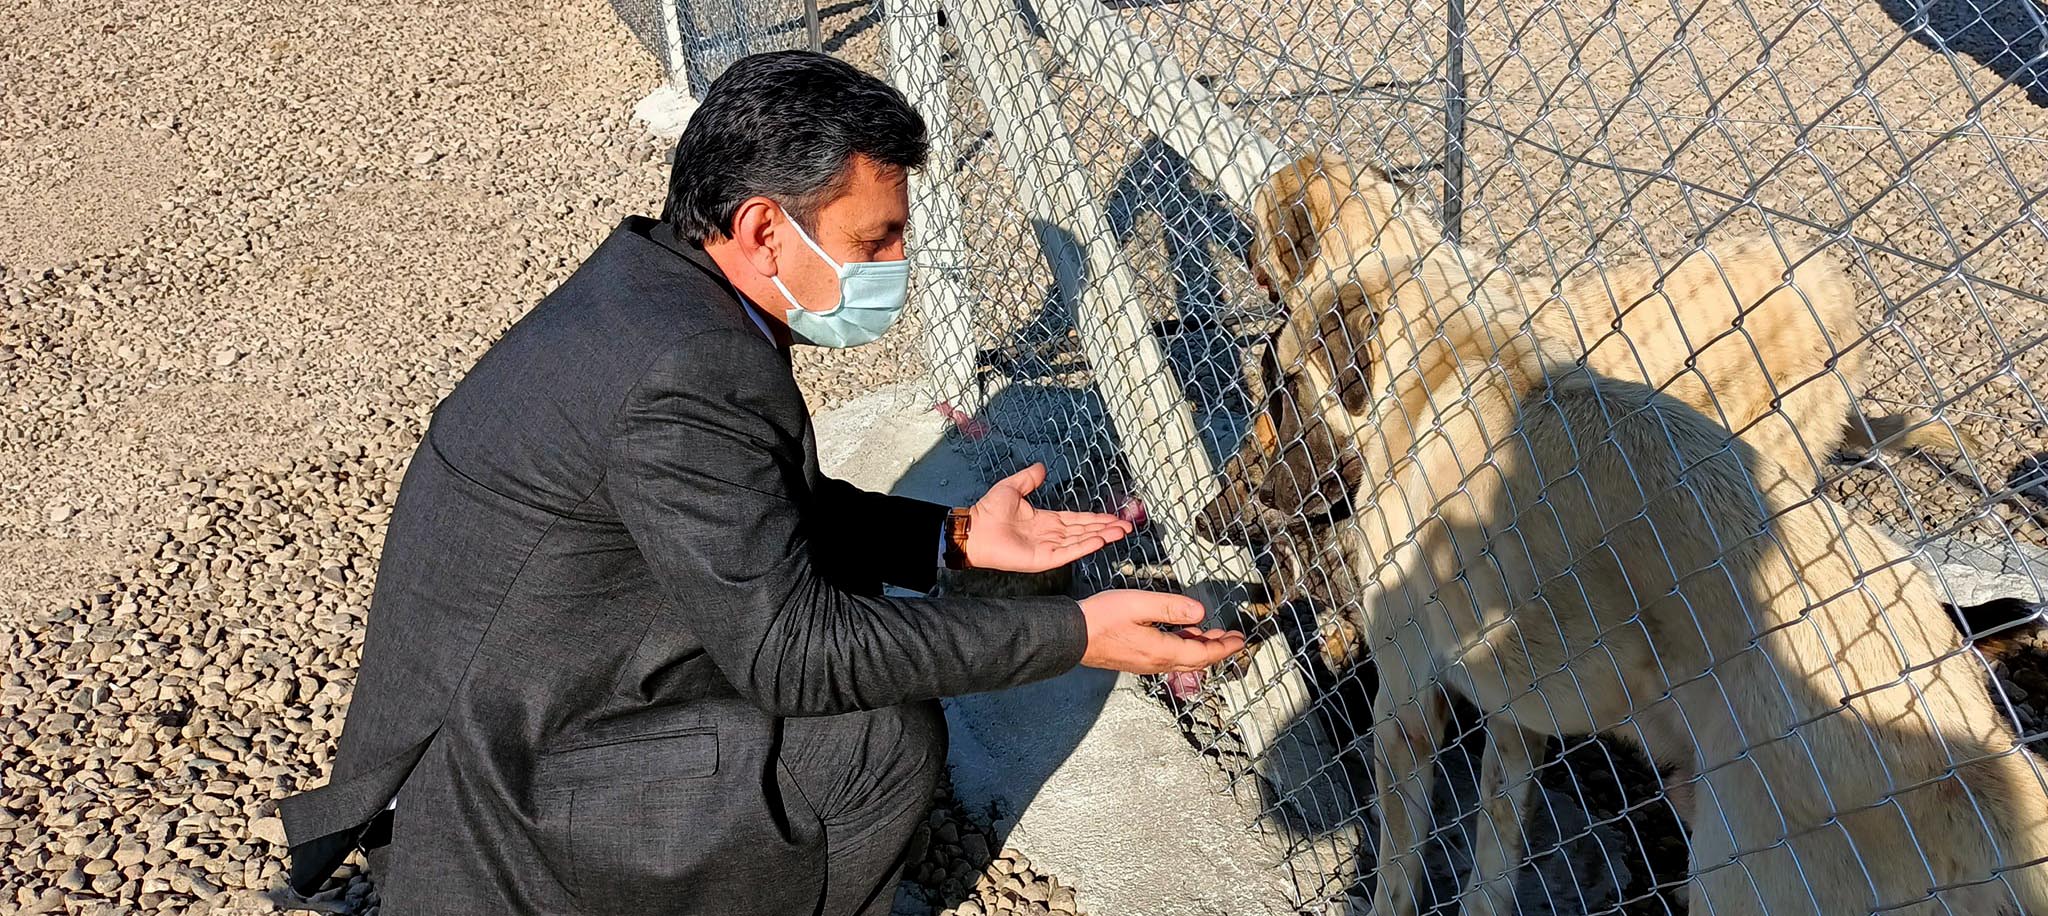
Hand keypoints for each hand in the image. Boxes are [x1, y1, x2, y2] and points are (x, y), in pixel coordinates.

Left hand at [964, 463, 1133, 572]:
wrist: (975, 529)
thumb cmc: (988, 511)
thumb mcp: (1012, 487)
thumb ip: (1029, 478)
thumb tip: (1042, 467)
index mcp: (1046, 520)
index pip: (1077, 520)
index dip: (1096, 518)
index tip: (1113, 517)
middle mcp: (1051, 535)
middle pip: (1085, 531)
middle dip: (1106, 528)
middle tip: (1127, 526)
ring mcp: (1049, 548)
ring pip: (1081, 541)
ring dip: (1102, 536)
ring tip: (1121, 532)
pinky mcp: (1043, 558)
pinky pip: (1068, 552)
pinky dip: (1085, 547)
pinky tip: (1100, 540)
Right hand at [1077, 590, 1246, 674]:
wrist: (1071, 635)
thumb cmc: (1100, 618)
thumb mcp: (1138, 604)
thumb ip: (1171, 607)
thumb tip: (1201, 612)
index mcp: (1161, 650)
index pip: (1202, 654)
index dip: (1224, 647)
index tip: (1239, 640)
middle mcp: (1156, 662)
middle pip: (1196, 660)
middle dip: (1217, 649)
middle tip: (1232, 639)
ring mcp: (1145, 663)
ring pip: (1183, 659)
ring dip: (1200, 648)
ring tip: (1212, 635)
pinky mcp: (1136, 659)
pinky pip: (1169, 657)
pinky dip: (1183, 647)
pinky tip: (1183, 634)